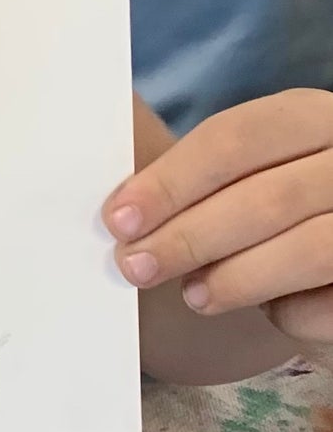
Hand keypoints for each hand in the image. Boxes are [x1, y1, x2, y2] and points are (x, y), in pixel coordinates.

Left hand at [106, 90, 332, 360]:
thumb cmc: (283, 213)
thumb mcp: (254, 170)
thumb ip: (202, 176)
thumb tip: (122, 209)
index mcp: (313, 118)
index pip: (235, 138)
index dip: (171, 181)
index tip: (119, 218)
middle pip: (268, 197)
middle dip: (189, 237)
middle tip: (135, 266)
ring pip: (309, 248)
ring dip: (235, 278)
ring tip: (193, 295)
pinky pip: (332, 302)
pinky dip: (291, 313)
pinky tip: (267, 314)